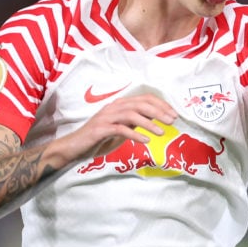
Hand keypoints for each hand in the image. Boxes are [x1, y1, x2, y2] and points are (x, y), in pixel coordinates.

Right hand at [59, 93, 177, 162]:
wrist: (73, 148)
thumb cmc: (98, 139)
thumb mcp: (121, 130)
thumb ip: (134, 123)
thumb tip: (154, 119)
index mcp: (120, 105)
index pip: (144, 99)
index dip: (160, 104)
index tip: (173, 114)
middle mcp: (113, 107)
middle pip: (140, 104)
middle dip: (159, 111)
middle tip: (172, 121)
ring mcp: (106, 117)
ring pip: (131, 114)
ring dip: (149, 122)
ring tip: (161, 132)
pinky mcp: (100, 129)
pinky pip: (120, 129)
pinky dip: (134, 134)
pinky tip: (145, 140)